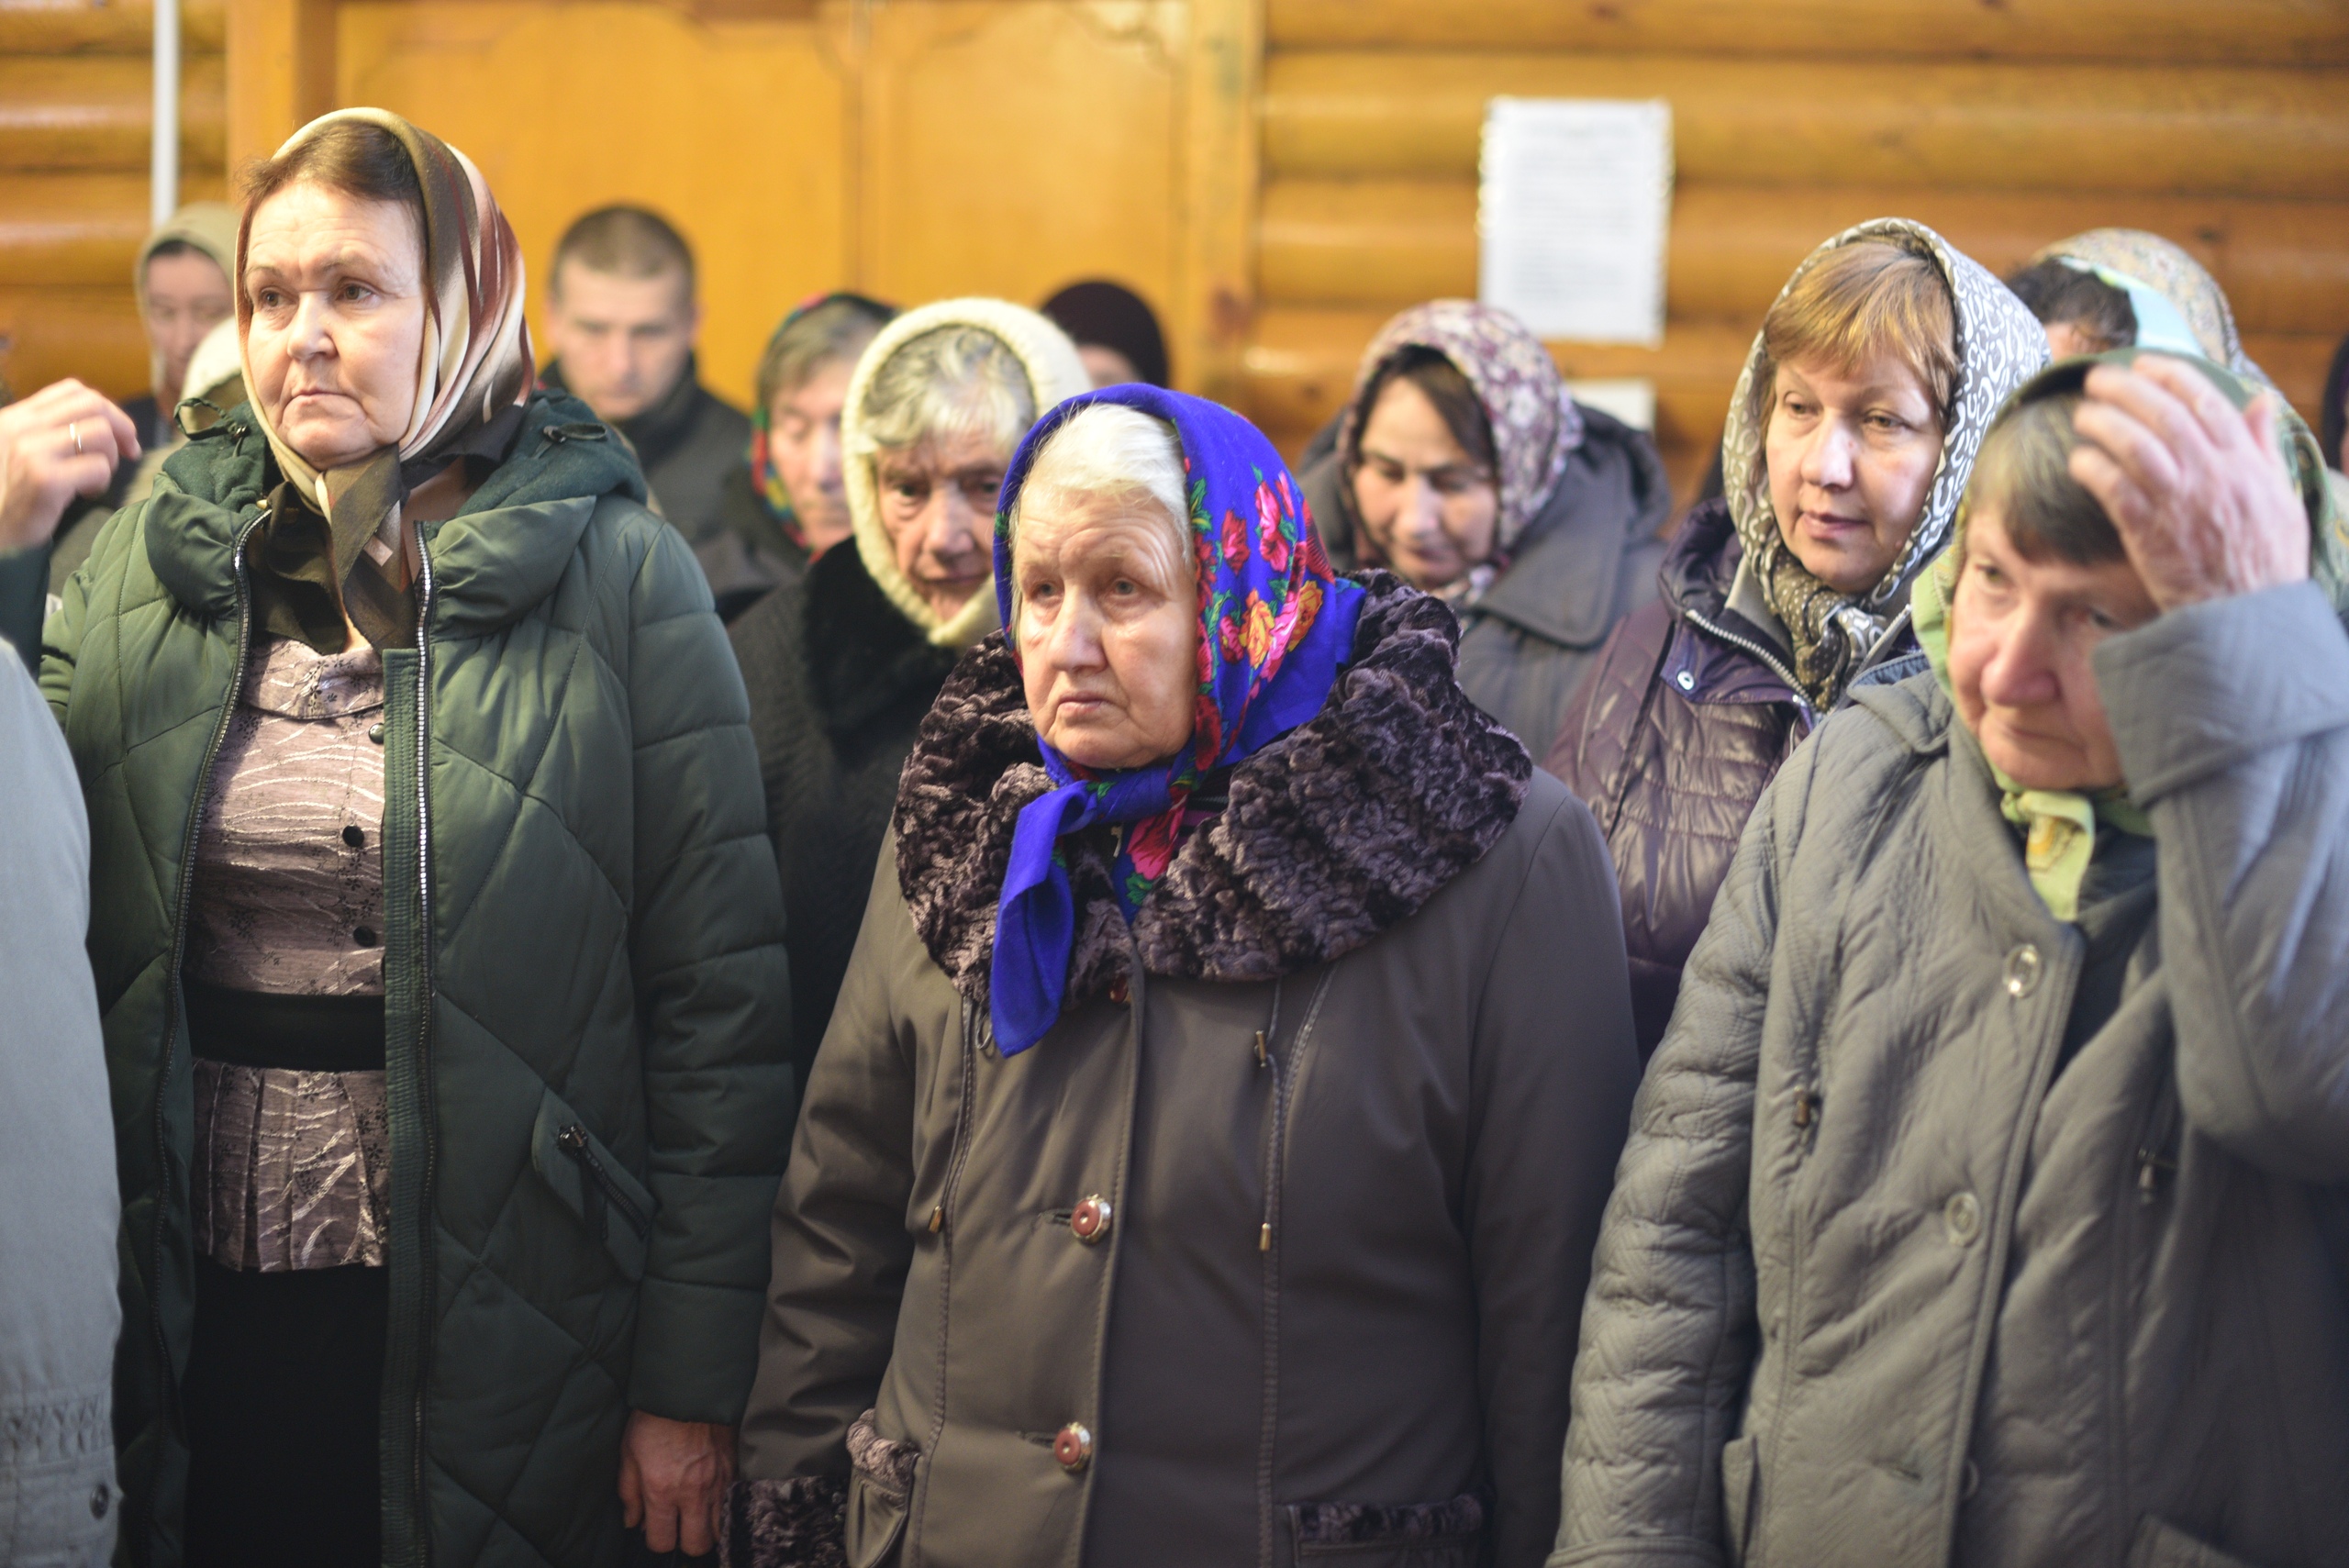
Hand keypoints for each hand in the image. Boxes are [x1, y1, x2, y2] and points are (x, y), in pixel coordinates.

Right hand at [0, 380, 138, 551]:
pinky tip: (86, 493)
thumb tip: (106, 423)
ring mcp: (32, 451)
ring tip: (94, 478)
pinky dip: (102, 481)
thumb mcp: (23, 449)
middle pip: (92, 404)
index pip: (73, 390)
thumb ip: (51, 431)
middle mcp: (22, 427)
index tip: (120, 433)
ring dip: (110, 457)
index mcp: (18, 416)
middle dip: (122, 427)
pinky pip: (98, 467)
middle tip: (129, 452)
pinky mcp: (45, 479)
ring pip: (100, 433)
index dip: (107, 408)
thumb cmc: (13, 491)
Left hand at [618, 1411, 734, 1556]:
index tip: (654, 1529)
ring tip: (696, 1515)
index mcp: (661, 1492)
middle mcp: (692, 1493)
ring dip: (707, 1527)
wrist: (687, 1389)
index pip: (662, 1542)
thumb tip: (632, 1522)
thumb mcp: (628, 1456)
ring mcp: (717, 1482)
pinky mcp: (732, 1469)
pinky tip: (710, 1495)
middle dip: (685, 1542)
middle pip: (697, 1545)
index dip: (656, 1541)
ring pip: (719, 1529)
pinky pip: (731, 1503)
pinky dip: (721, 1507)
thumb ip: (629, 1494)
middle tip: (678, 1527)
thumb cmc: (652, 1420)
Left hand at [2067, 355, 2309, 612]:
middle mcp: (2212, 474)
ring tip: (2082, 414)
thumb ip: (2264, 447)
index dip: (2171, 376)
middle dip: (2126, 389)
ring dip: (2103, 423)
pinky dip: (2093, 468)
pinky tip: (2078, 459)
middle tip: (2097, 379)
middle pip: (2163, 415)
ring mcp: (2179, 501)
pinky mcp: (2149, 531)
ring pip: (2135, 445)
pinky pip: (2114, 488)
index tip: (2145, 364)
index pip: (2207, 402)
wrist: (2246, 616)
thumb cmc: (2265, 559)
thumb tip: (2261, 402)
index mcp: (2244, 463)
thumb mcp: (2281, 495)